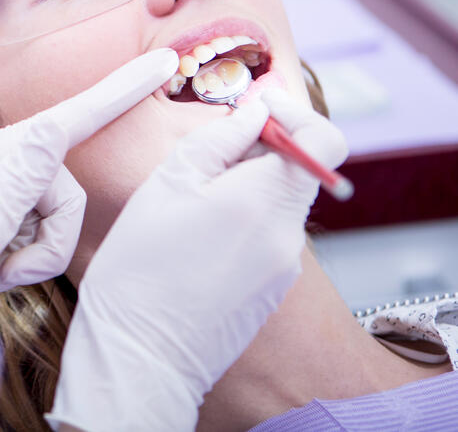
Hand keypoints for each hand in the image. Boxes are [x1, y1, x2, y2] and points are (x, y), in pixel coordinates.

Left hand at [0, 49, 178, 293]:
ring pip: (48, 217)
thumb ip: (26, 174)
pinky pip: (23, 228)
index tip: (163, 64)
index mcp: (1, 151)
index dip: (121, 92)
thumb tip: (52, 127)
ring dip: (25, 256)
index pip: (71, 116)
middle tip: (6, 272)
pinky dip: (11, 257)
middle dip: (46, 245)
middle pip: (65, 195)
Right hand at [49, 93, 347, 430]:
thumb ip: (220, 139)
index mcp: (266, 199)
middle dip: (254, 153)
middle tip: (201, 160)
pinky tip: (194, 241)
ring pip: (275, 203)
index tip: (254, 111)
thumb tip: (254, 113)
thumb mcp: (169, 182)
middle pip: (294, 170)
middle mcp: (288, 234)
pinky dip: (239, 221)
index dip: (293, 114)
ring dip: (242, 188)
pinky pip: (265, 236)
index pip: (323, 141)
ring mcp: (283, 267)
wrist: (138, 353)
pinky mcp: (270, 290)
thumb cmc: (142, 263)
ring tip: (186, 207)